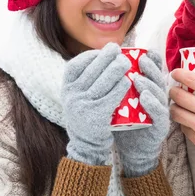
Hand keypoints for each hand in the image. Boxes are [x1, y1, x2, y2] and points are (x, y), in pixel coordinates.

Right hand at [62, 42, 131, 165]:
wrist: (86, 145)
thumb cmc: (86, 114)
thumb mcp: (77, 97)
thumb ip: (83, 80)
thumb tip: (101, 55)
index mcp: (66, 89)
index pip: (75, 65)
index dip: (89, 55)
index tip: (102, 50)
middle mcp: (72, 96)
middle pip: (92, 71)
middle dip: (107, 58)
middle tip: (119, 50)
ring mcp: (83, 106)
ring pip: (103, 81)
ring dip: (117, 69)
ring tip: (126, 62)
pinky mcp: (97, 116)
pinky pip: (112, 96)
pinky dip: (121, 87)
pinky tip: (128, 80)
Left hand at [113, 50, 169, 176]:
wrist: (133, 149)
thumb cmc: (126, 122)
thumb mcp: (123, 100)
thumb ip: (120, 84)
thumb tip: (106, 63)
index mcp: (151, 89)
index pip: (154, 72)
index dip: (153, 61)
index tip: (146, 50)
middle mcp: (159, 98)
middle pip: (158, 79)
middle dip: (151, 68)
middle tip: (141, 59)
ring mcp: (161, 111)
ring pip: (159, 94)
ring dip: (149, 84)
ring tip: (138, 77)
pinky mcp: (161, 125)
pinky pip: (158, 112)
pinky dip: (152, 103)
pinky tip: (144, 96)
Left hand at [169, 45, 194, 165]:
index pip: (191, 80)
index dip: (178, 74)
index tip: (175, 72)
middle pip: (178, 97)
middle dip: (172, 91)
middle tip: (173, 89)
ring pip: (176, 113)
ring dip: (174, 107)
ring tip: (176, 104)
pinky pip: (183, 128)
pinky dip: (183, 122)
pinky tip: (187, 118)